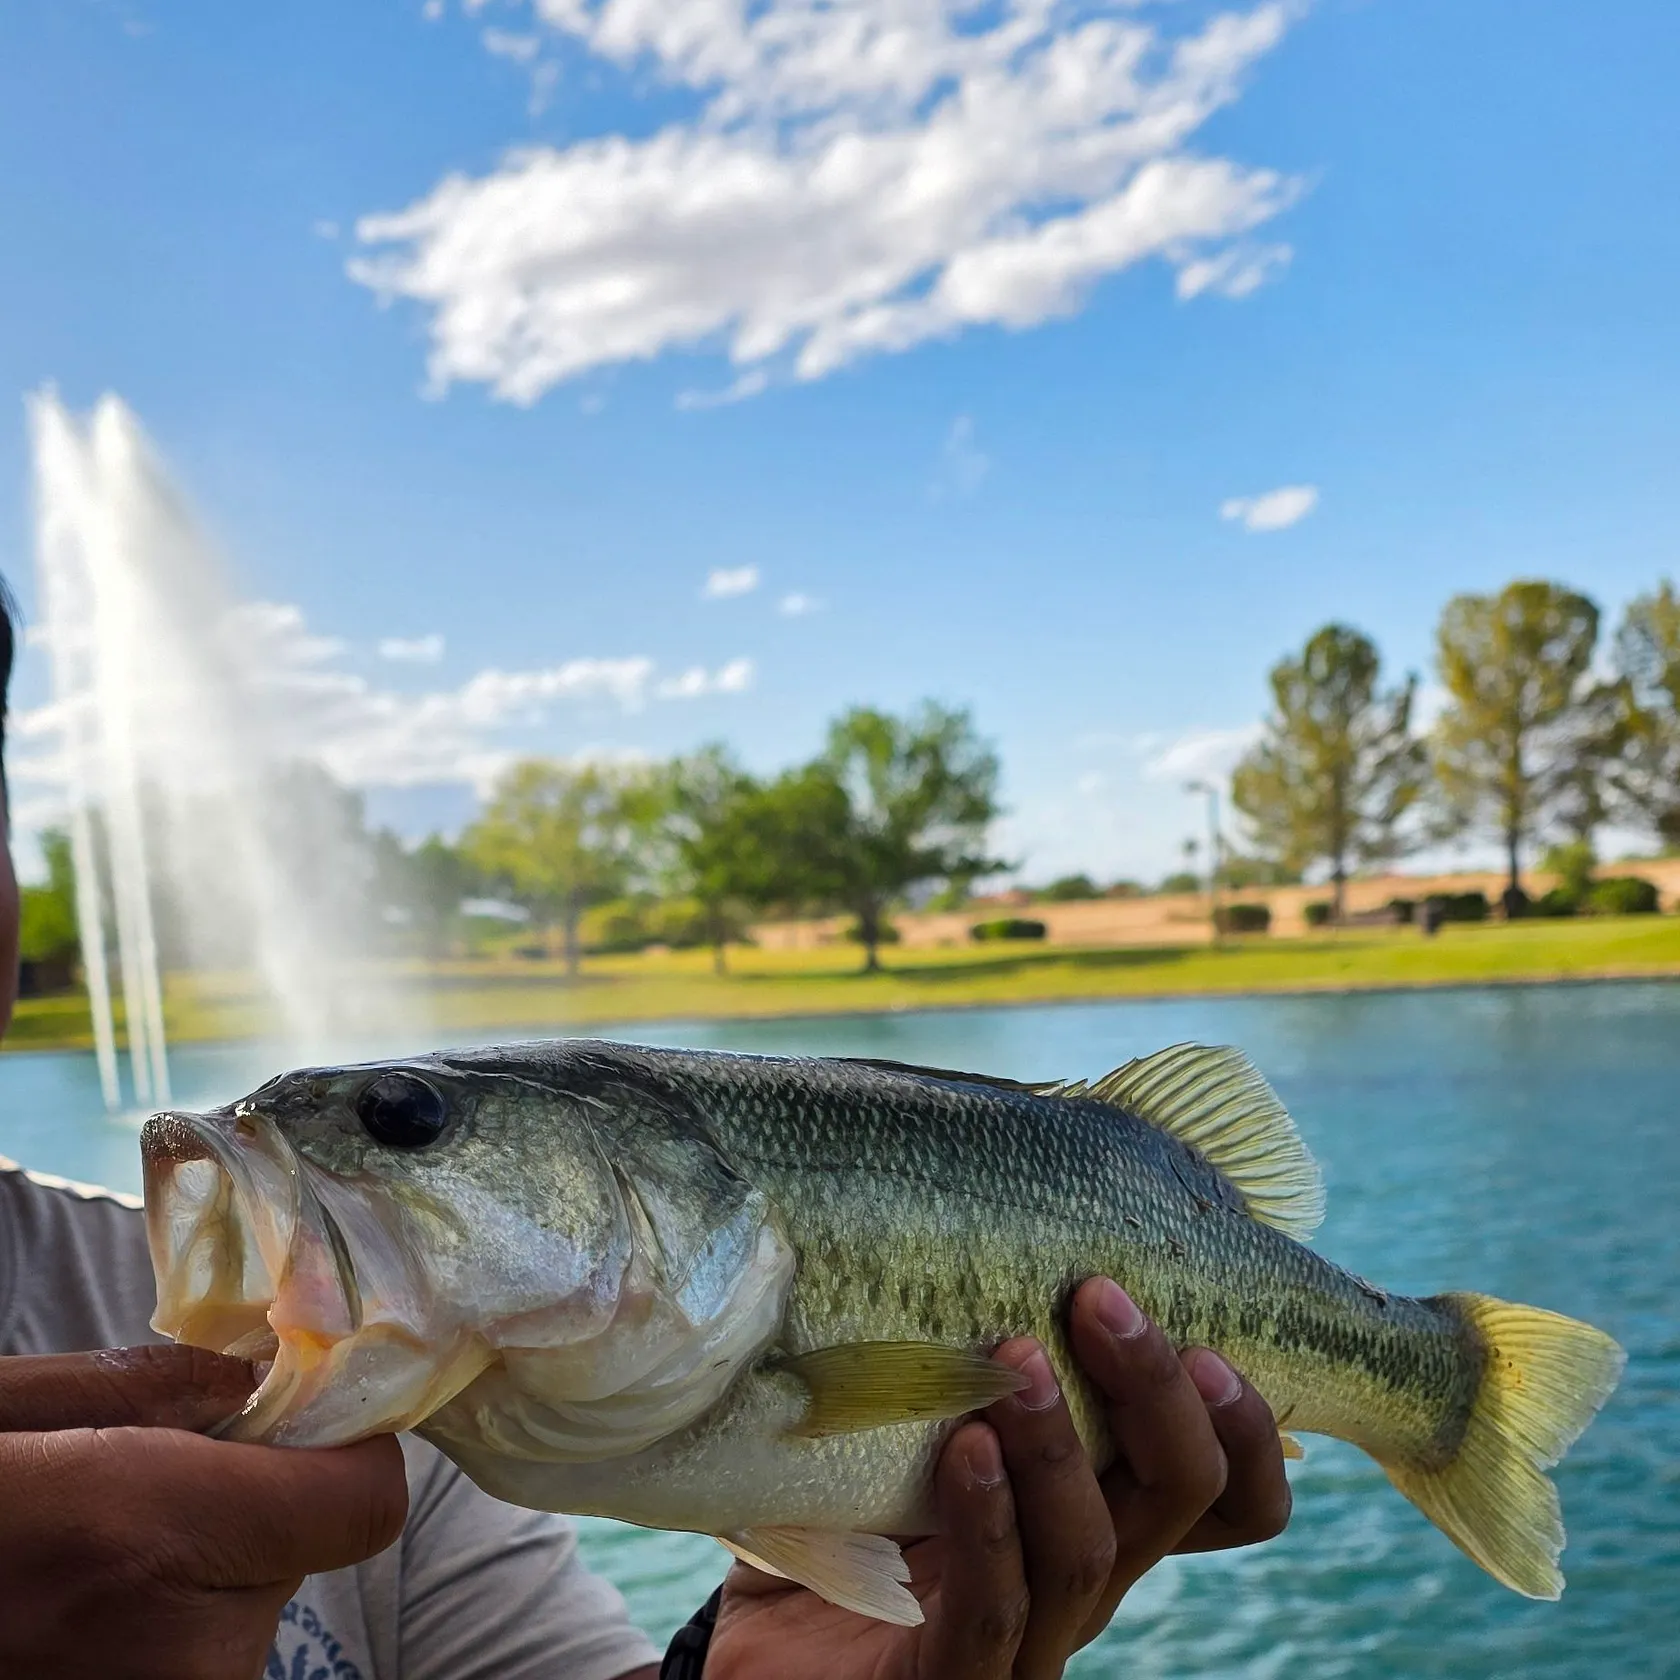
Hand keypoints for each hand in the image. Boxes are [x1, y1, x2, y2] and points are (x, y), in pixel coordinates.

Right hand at [0, 1345, 408, 1679]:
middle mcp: (172, 1652)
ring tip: (82, 1566)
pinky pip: (197, 1666)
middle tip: (137, 1493)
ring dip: (199, 1580)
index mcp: (140, 1535)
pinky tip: (74, 1615)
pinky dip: (162, 1634)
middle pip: (302, 1554)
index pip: (362, 1504)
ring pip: (247, 1616)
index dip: (348, 1452)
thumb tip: (256, 1372)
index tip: (304, 1421)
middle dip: (247, 1511)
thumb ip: (143, 1386)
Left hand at [706, 1279, 1290, 1679]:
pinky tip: (965, 1448)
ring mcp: (1022, 1634)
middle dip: (1157, 1391)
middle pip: (1183, 1496)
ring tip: (1015, 1357)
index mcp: (1093, 1508)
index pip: (1226, 1489)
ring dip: (1064, 1440)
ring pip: (1094, 1547)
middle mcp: (1076, 1569)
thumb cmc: (833, 1508)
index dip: (1250, 1424)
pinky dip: (991, 1521)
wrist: (750, 1658)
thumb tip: (966, 1174)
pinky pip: (997, 1609)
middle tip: (1102, 1297)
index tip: (1208, 1329)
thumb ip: (939, 1322)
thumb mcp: (898, 1401)